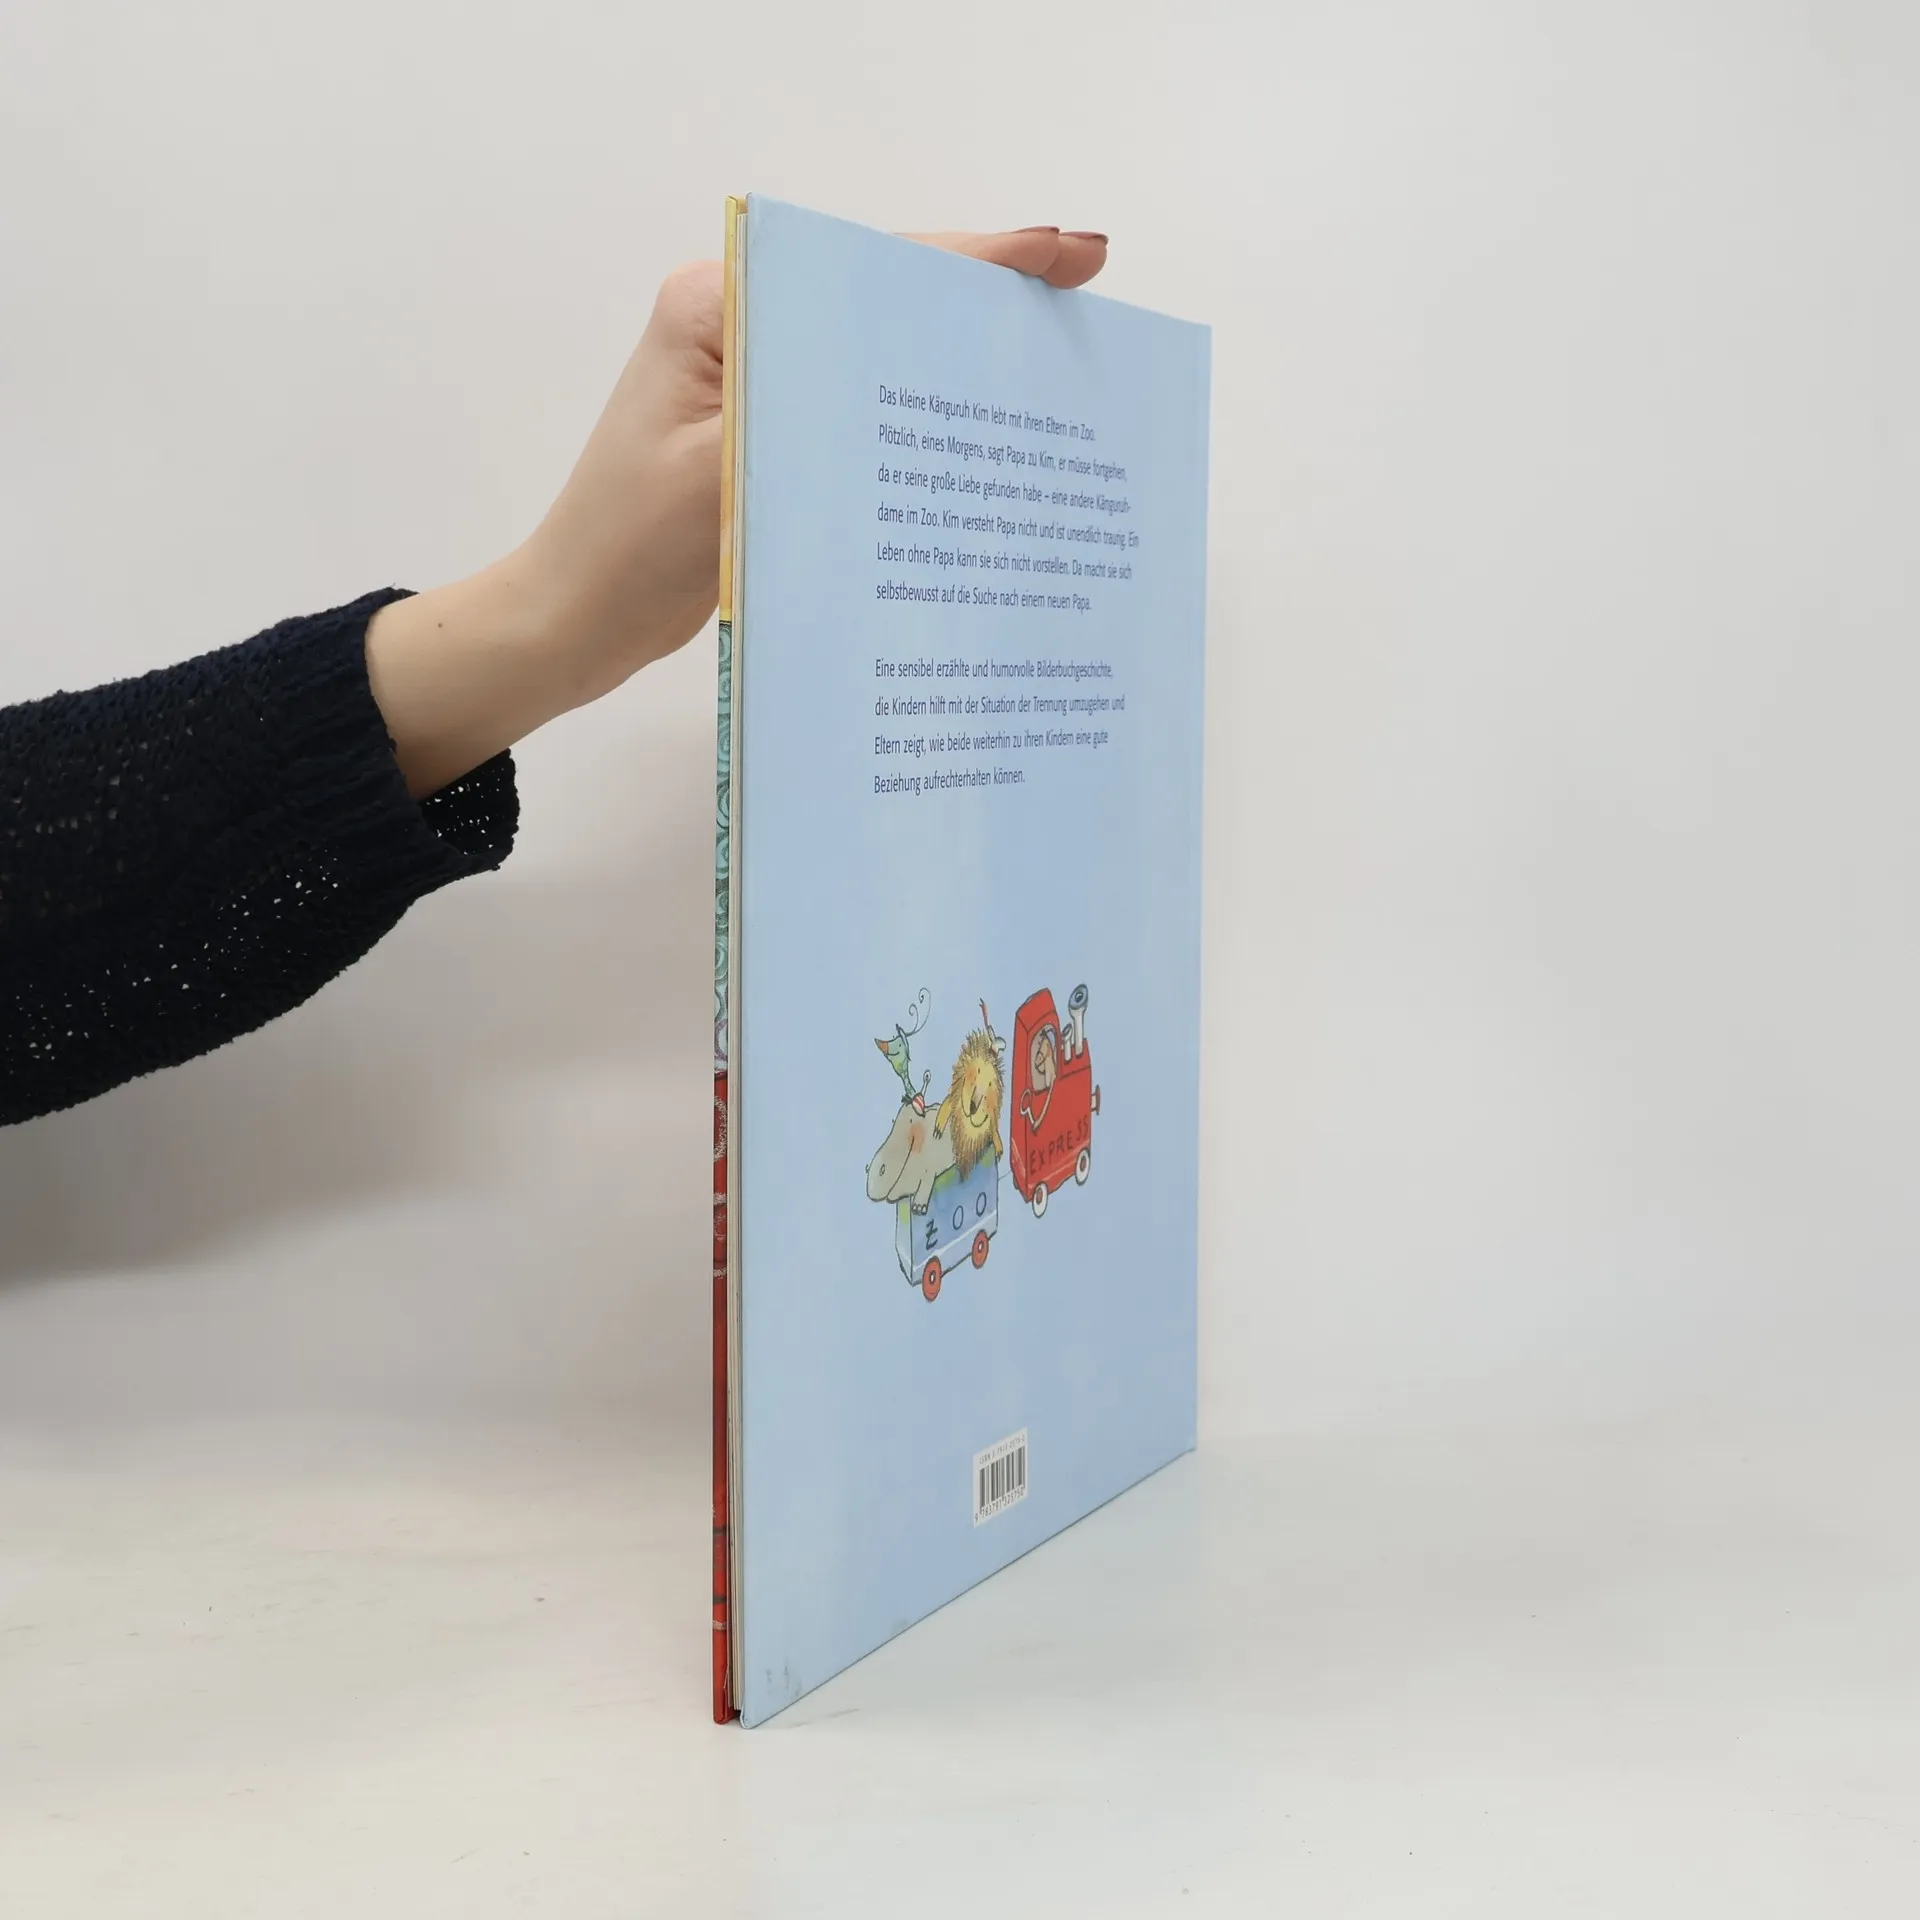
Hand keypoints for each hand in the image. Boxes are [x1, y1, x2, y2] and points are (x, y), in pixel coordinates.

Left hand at [366, 227, 1109, 796]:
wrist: (574, 621)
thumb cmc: (631, 550)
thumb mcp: (727, 476)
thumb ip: (812, 413)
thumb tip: (929, 371)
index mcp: (722, 306)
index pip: (871, 269)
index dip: (980, 261)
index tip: (1067, 252)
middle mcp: (739, 325)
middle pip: (884, 301)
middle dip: (985, 302)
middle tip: (1085, 301)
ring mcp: (751, 379)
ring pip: (878, 355)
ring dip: (959, 362)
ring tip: (1053, 364)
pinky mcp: (763, 433)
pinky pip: (856, 409)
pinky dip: (917, 418)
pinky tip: (980, 436)